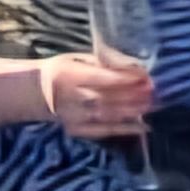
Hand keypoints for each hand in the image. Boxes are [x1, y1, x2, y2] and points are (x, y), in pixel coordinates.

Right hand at [37, 53, 154, 141]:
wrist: (36, 93)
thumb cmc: (62, 70)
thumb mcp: (76, 58)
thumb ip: (101, 62)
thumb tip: (132, 65)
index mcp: (69, 74)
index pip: (100, 77)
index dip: (123, 78)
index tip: (144, 76)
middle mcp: (72, 97)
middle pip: (107, 97)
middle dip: (132, 95)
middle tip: (153, 91)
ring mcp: (75, 116)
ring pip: (108, 114)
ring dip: (132, 111)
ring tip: (151, 105)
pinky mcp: (78, 130)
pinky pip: (105, 131)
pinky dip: (125, 129)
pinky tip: (143, 127)